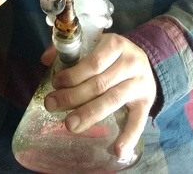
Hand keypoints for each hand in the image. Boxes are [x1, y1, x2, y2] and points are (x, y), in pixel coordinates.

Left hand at [43, 33, 156, 159]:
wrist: (143, 60)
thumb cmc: (111, 53)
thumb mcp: (95, 43)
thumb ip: (70, 48)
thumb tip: (45, 60)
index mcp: (116, 45)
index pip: (93, 63)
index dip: (73, 75)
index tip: (55, 84)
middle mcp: (131, 62)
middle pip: (99, 84)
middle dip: (73, 96)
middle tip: (51, 105)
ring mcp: (140, 83)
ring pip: (112, 101)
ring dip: (89, 114)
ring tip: (70, 125)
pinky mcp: (147, 101)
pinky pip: (139, 120)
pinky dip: (129, 136)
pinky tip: (117, 150)